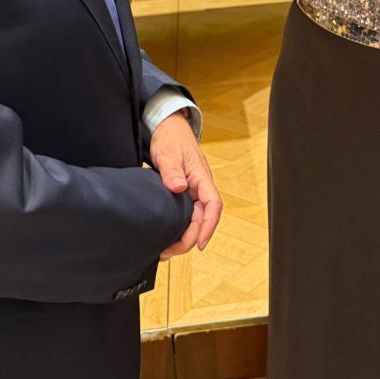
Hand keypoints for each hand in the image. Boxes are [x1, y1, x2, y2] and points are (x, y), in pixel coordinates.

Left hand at [150, 113, 222, 258]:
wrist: (167, 127)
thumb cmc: (171, 137)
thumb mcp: (169, 153)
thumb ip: (172, 171)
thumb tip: (179, 187)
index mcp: (202, 177)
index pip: (213, 206)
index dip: (209, 226)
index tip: (200, 243)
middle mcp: (200, 186)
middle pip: (202, 218)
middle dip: (190, 238)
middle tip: (170, 251)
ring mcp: (192, 190)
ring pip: (193, 219)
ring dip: (183, 235)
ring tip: (166, 248)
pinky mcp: (183, 192)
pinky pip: (185, 214)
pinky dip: (178, 227)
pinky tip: (167, 235)